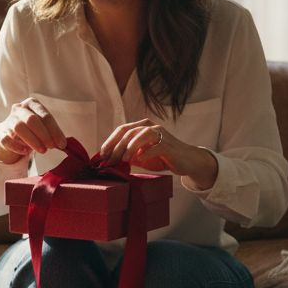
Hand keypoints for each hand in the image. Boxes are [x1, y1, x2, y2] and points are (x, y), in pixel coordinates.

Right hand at [0, 98, 67, 163]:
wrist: (7, 135)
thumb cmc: (30, 129)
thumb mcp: (42, 127)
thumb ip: (51, 133)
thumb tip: (62, 144)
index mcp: (31, 104)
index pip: (45, 115)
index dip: (54, 130)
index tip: (62, 143)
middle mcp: (19, 109)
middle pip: (31, 120)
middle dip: (44, 134)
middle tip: (52, 147)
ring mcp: (8, 121)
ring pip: (19, 128)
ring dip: (33, 140)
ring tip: (42, 150)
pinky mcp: (0, 133)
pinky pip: (7, 139)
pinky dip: (17, 146)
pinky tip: (26, 152)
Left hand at [99, 119, 217, 187]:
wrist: (186, 161)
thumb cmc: (162, 157)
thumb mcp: (141, 157)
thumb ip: (128, 156)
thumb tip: (109, 161)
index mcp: (142, 126)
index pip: (121, 130)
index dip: (110, 141)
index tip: (101, 155)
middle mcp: (150, 126)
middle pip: (128, 132)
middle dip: (116, 146)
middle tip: (109, 160)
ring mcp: (160, 134)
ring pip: (141, 135)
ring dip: (129, 147)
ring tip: (123, 159)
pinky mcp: (168, 145)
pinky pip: (155, 146)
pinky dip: (145, 153)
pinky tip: (138, 159)